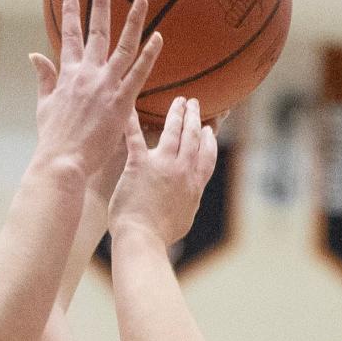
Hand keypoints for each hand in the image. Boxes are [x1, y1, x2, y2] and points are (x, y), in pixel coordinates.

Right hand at [29, 0, 162, 178]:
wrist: (62, 160)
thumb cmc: (53, 139)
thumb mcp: (44, 105)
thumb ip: (44, 78)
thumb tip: (34, 55)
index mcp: (68, 74)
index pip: (69, 37)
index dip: (71, 13)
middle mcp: (86, 73)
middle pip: (96, 31)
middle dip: (99, 3)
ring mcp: (104, 85)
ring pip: (122, 46)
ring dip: (133, 20)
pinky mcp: (120, 101)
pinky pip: (138, 73)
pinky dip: (148, 54)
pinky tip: (158, 37)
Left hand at [109, 96, 217, 245]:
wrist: (142, 239)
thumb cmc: (160, 235)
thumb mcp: (184, 218)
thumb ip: (189, 201)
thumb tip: (191, 198)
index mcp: (194, 185)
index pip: (207, 155)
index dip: (210, 139)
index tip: (210, 128)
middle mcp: (182, 171)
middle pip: (192, 137)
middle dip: (195, 117)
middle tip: (194, 104)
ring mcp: (162, 165)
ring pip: (173, 131)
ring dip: (177, 113)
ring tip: (179, 101)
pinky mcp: (139, 165)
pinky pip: (136, 136)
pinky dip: (133, 120)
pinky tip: (131, 106)